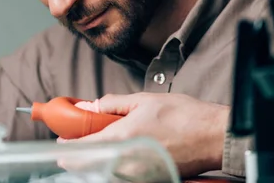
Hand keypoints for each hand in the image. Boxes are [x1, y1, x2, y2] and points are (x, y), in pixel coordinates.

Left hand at [59, 93, 229, 177]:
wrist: (212, 136)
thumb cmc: (183, 116)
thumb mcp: (144, 99)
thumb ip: (113, 103)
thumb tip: (91, 106)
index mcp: (122, 137)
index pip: (81, 147)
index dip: (67, 143)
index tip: (62, 139)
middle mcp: (125, 162)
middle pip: (87, 166)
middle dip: (80, 154)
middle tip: (82, 141)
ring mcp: (136, 176)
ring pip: (103, 172)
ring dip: (99, 160)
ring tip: (107, 143)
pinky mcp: (147, 181)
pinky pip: (121, 176)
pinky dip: (116, 166)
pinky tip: (125, 152)